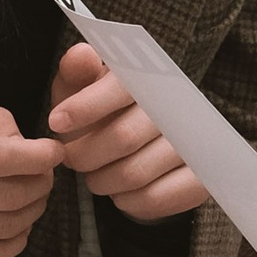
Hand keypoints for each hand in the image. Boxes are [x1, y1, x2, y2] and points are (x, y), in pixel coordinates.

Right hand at [0, 95, 59, 256]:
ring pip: (4, 228)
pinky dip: (14, 242)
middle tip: (44, 177)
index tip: (54, 153)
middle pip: (8, 195)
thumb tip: (29, 148)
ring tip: (31, 198)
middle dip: (40, 185)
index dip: (39, 157)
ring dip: (31, 212)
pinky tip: (15, 226)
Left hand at [45, 43, 208, 220]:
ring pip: (134, 173)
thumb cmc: (102, 114)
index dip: (86, 105)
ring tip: (94, 175)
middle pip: (124, 137)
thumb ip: (77, 72)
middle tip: (73, 158)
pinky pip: (153, 198)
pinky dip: (126, 200)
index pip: (121, 88)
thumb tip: (81, 55)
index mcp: (150, 78)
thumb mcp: (82, 90)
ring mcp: (195, 145)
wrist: (144, 150)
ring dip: (101, 180)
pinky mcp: (200, 181)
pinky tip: (119, 192)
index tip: (56, 121)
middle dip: (85, 154)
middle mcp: (180, 108)